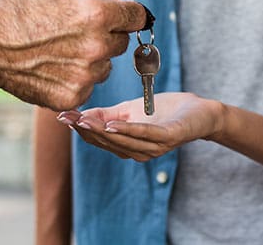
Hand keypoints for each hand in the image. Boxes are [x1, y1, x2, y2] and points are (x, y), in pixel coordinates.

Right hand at [0, 0, 146, 110]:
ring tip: (57, 51)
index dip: (130, 15)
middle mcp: (96, 47)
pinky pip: (87, 86)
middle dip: (107, 36)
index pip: (138, 16)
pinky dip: (75, 79)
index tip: (125, 17)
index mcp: (97, 15)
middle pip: (121, 43)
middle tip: (76, 32)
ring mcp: (85, 76)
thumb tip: (121, 4)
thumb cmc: (15, 10)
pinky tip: (50, 68)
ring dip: (91, 60)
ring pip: (105, 67)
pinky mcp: (72, 97)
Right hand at [55, 93, 224, 161]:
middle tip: (67, 117)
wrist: (200, 112)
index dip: (80, 129)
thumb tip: (80, 114)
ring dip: (102, 131)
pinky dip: (128, 130)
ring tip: (83, 121)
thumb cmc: (166, 111)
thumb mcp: (130, 109)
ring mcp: (154, 148)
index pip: (99, 139)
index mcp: (128, 146)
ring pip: (122, 141)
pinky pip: (144, 135)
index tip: (61, 116)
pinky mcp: (168, 138)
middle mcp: (139, 152)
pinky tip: (112, 124)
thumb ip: (107, 114)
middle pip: (107, 142)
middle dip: (85, 130)